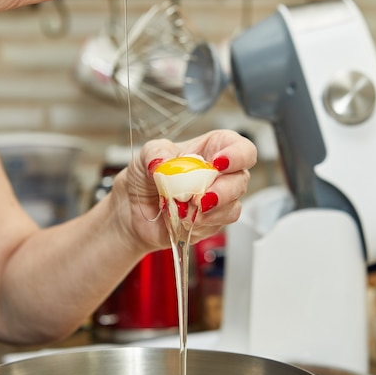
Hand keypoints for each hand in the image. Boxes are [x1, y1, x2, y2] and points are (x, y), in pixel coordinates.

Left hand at [116, 129, 256, 250]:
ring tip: (185, 209)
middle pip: (241, 180)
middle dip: (224, 190)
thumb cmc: (147, 177)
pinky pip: (218, 226)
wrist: (134, 210)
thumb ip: (156, 152)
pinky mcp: (211, 223)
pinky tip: (183, 218)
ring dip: (211, 211)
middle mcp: (221, 175)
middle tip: (202, 196)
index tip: (220, 163)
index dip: (238, 155)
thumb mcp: (147, 155)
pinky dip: (200, 223)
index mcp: (213, 149)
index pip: (241, 149)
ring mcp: (218, 201)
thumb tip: (164, 162)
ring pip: (233, 206)